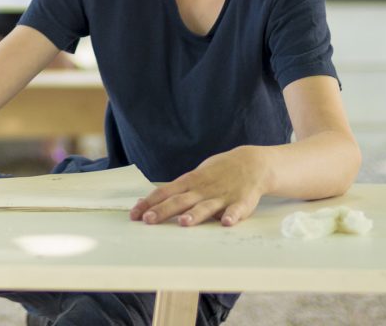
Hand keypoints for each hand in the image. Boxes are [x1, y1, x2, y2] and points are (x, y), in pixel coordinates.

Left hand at [130, 147, 268, 226]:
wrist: (252, 163)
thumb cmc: (217, 173)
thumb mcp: (195, 177)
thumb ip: (177, 191)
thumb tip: (151, 201)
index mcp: (190, 183)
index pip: (165, 192)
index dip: (149, 203)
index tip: (134, 214)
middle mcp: (203, 189)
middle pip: (180, 201)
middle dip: (163, 211)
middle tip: (148, 220)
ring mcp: (222, 196)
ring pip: (206, 206)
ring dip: (195, 214)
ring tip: (184, 223)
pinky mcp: (241, 201)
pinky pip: (237, 210)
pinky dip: (232, 216)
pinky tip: (226, 223)